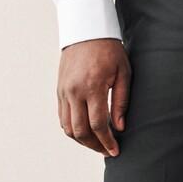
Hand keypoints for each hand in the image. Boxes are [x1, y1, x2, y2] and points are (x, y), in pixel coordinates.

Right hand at [57, 38, 131, 155]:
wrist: (86, 30)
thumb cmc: (109, 50)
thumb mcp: (123, 73)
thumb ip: (121, 102)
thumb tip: (119, 127)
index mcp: (92, 86)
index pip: (98, 124)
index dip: (107, 141)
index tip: (115, 150)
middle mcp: (74, 91)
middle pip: (80, 131)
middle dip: (94, 145)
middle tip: (107, 151)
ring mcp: (64, 91)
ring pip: (68, 127)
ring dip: (82, 140)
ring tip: (97, 143)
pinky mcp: (59, 90)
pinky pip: (62, 117)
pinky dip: (72, 129)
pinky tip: (86, 131)